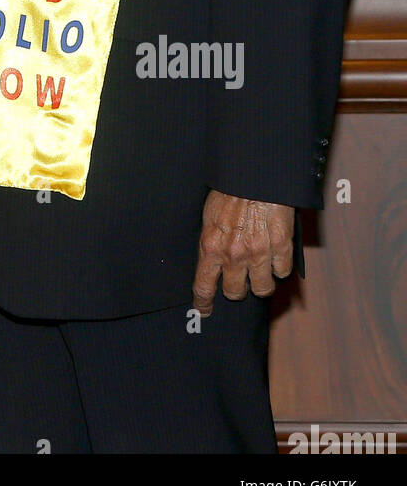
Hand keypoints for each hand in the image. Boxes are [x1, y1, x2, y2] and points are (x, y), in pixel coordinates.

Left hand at [192, 189, 293, 315]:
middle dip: (237, 289)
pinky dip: (279, 266)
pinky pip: (282, 272)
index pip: (203, 286)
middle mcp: (234, 255)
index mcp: (210, 246)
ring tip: (259, 270)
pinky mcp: (281, 247)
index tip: (205, 311)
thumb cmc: (229, 190)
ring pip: (262, 289)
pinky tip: (275, 255)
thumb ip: (211, 241)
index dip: (204, 303)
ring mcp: (259, 253)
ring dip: (260, 282)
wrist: (255, 174)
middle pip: (235, 293)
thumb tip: (211, 259)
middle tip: (239, 280)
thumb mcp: (208, 215)